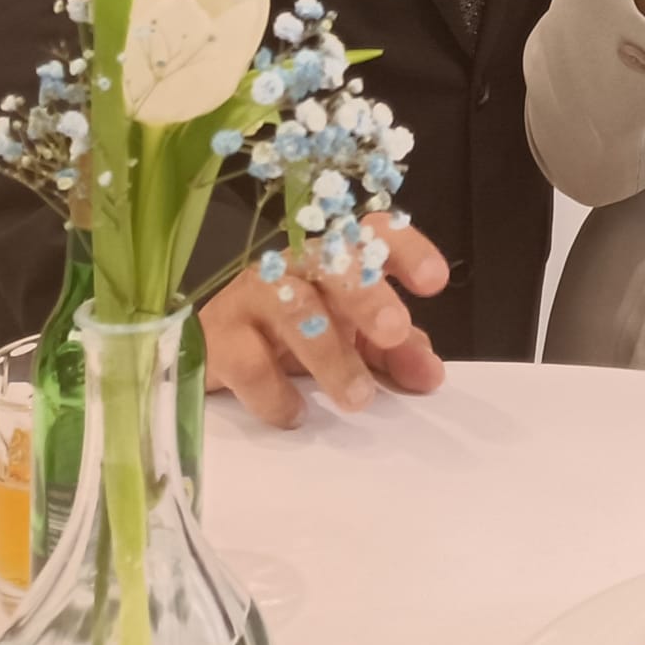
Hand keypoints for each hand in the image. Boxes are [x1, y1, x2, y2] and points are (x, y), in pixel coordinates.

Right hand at [203, 216, 449, 428]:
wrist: (209, 348)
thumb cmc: (297, 335)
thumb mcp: (354, 338)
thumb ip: (395, 351)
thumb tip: (430, 375)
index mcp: (336, 256)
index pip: (373, 232)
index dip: (406, 249)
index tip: (435, 281)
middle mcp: (294, 264)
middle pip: (331, 261)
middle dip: (366, 295)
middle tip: (395, 332)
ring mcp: (252, 295)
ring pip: (293, 310)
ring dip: (331, 356)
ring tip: (359, 398)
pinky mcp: (217, 337)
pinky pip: (249, 361)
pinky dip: (276, 391)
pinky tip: (295, 413)